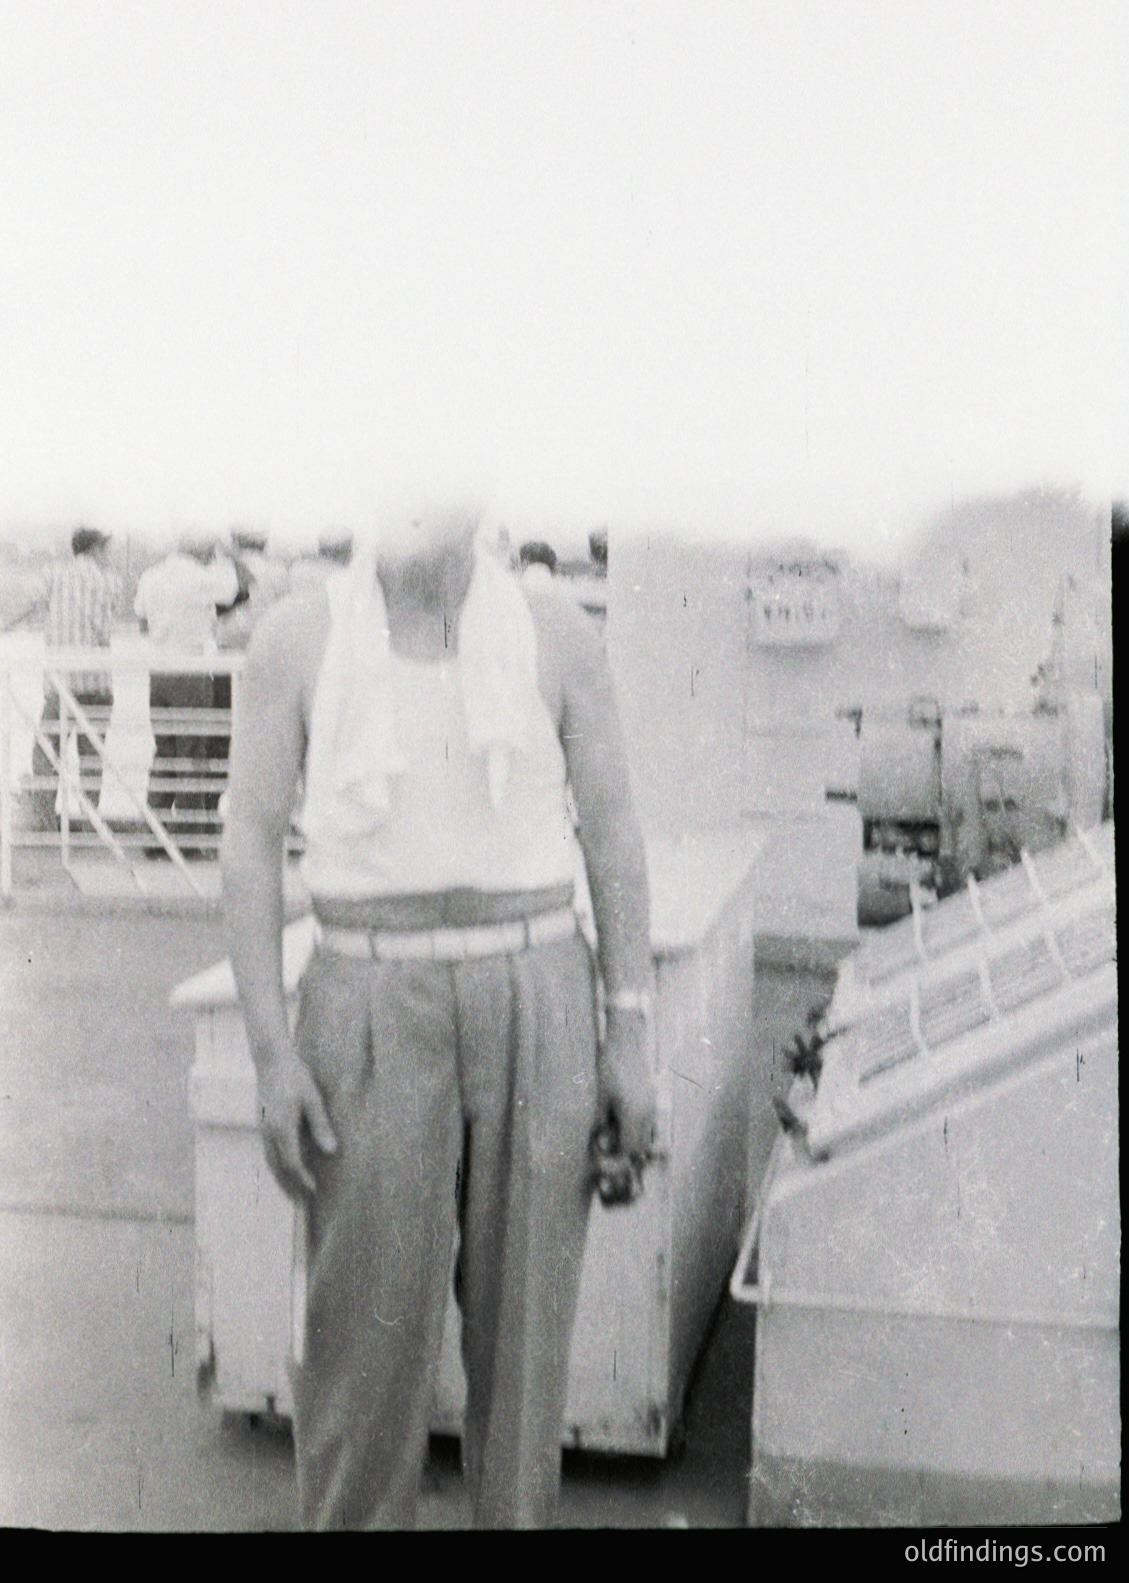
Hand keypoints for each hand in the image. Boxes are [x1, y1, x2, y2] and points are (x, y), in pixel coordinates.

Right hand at [256, 1050, 336, 1198]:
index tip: (316, 1191)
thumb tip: (331, 1152)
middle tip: (304, 1202)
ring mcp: (262, 1128)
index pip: (292, 1164)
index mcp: (281, 1128)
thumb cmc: (295, 1076)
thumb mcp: (313, 1100)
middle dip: (290, 1186)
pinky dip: (277, 1165)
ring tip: (295, 1190)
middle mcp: (268, 1132)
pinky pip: (268, 1151)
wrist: (271, 1058)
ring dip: (282, 1178)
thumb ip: (321, 1127)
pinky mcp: (262, 1123)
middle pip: (277, 1168)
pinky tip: (287, 1167)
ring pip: (270, 1161)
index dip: (303, 1180)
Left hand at [597, 1008, 656, 1166]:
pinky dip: (637, 1127)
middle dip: (625, 1152)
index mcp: (634, 1115)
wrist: (626, 1041)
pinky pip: (648, 1122)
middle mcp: (647, 1113)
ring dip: (632, 1140)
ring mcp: (652, 1105)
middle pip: (640, 1145)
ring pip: (647, 1134)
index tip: (602, 1157)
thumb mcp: (601, 1096)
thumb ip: (601, 1121)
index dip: (616, 1158)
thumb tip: (599, 1140)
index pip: (629, 1149)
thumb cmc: (610, 1066)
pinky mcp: (652, 1097)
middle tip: (607, 1148)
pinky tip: (621, 1120)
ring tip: (613, 1134)